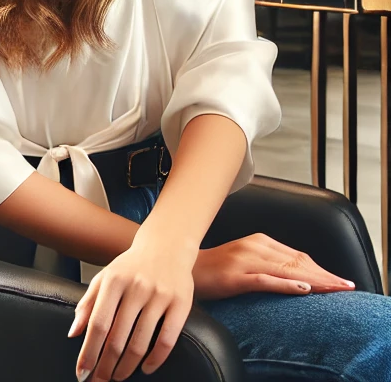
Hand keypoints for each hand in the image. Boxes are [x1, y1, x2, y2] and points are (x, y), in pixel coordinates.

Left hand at [70, 234, 195, 380]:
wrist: (166, 245)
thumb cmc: (130, 266)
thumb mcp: (104, 277)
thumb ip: (87, 303)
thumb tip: (72, 334)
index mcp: (113, 280)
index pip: (98, 324)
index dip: (89, 351)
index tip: (82, 373)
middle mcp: (136, 287)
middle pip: (118, 338)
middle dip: (105, 365)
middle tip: (99, 381)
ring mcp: (159, 295)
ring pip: (140, 343)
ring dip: (127, 367)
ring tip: (118, 377)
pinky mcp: (180, 303)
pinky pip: (167, 340)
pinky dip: (155, 360)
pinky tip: (145, 369)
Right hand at [192, 232, 356, 300]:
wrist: (183, 271)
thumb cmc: (215, 270)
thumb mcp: (245, 262)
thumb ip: (269, 264)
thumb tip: (300, 276)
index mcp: (256, 241)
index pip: (297, 256)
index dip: (322, 269)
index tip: (341, 282)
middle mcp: (251, 246)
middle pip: (296, 262)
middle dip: (325, 276)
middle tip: (347, 287)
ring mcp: (242, 261)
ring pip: (285, 270)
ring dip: (314, 281)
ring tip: (335, 289)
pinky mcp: (234, 276)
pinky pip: (265, 280)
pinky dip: (286, 284)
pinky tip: (303, 289)